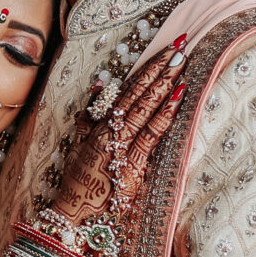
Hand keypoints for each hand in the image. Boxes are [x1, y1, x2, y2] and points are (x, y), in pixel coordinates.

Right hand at [44, 37, 188, 245]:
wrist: (74, 211)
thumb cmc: (78, 180)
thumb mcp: (77, 144)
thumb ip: (88, 115)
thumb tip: (102, 84)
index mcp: (100, 123)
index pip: (129, 88)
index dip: (148, 67)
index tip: (166, 49)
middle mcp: (110, 129)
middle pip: (139, 92)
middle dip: (161, 67)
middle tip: (180, 45)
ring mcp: (121, 144)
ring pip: (145, 107)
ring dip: (164, 82)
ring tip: (181, 61)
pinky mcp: (132, 162)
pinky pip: (151, 132)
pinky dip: (165, 113)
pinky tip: (177, 95)